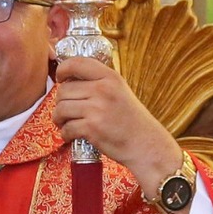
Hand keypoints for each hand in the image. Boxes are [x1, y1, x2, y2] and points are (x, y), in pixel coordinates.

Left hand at [53, 56, 192, 213]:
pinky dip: (66, 135)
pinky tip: (81, 139)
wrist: (152, 153)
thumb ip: (96, 86)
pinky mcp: (93, 127)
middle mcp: (105, 87)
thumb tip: (61, 77)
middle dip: (62, 105)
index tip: (61, 79)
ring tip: (77, 129)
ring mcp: (98, 106)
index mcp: (111, 76)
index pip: (74, 61)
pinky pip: (64, 127)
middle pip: (63, 90)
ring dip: (62, 121)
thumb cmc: (134, 128)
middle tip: (73, 118)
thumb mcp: (119, 97)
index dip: (62, 70)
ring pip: (60, 109)